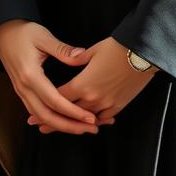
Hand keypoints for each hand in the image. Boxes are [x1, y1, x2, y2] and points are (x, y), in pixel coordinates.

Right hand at [0, 19, 98, 134]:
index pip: (54, 101)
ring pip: (41, 116)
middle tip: (91, 129)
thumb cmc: (23, 32)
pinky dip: (50, 119)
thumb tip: (81, 56)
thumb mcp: (43, 36)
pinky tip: (63, 121)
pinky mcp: (21, 91)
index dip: (73, 112)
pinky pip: (36, 111)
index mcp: (30, 75)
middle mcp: (24, 87)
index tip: (90, 118)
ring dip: (61, 125)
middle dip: (70, 126)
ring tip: (81, 128)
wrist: (3, 32)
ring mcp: (21, 91)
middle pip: (47, 116)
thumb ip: (62, 50)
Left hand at [35, 37, 155, 131]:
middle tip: (39, 127)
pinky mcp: (119, 105)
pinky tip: (88, 122)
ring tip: (62, 128)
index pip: (59, 99)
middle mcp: (93, 98)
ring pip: (85, 119)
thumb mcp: (93, 50)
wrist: (143, 54)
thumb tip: (68, 59)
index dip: (44, 107)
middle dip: (53, 121)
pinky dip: (94, 121)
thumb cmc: (117, 48)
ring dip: (72, 124)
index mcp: (83, 84)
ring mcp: (107, 104)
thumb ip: (76, 58)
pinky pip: (103, 118)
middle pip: (68, 114)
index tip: (32, 115)